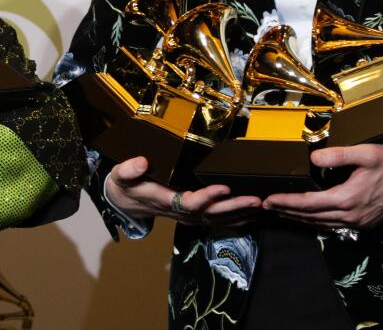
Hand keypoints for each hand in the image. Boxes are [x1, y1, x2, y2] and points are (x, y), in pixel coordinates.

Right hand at [105, 156, 261, 225]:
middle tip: (256, 199)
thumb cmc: (125, 186)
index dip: (207, 197)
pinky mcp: (194, 216)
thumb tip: (141, 161)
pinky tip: (252, 214)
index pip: (189, 202)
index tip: (224, 187)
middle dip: (234, 207)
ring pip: (217, 219)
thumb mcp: (120, 176)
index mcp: (164, 201)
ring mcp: (188, 216)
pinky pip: (217, 220)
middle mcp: (180, 212)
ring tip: (262, 205)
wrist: (125, 203)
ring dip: (240, 213)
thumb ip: (128, 169)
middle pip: (210, 214)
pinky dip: (236, 218)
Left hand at [262, 144, 382, 229]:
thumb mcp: (365, 153)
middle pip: (311, 217)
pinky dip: (316, 222)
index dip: (287, 201)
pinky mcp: (364, 223)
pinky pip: (334, 226)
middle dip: (287, 211)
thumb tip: (313, 158)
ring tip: (282, 212)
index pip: (309, 203)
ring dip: (300, 218)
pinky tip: (309, 217)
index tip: (268, 199)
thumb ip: (337, 155)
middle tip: (267, 206)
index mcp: (348, 198)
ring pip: (321, 224)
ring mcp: (358, 223)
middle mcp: (351, 215)